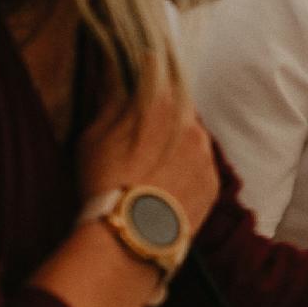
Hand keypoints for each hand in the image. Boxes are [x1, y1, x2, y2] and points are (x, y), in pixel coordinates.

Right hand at [79, 77, 219, 227]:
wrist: (128, 239)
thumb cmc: (103, 184)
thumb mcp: (94, 136)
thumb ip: (110, 99)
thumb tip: (113, 67)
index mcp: (161, 103)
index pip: (156, 69)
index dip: (144, 70)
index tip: (136, 73)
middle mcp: (192, 124)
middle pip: (179, 104)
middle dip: (163, 110)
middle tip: (141, 129)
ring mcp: (206, 155)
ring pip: (193, 136)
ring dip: (178, 140)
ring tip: (153, 163)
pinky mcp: (213, 184)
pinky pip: (202, 165)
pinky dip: (188, 168)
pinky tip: (166, 183)